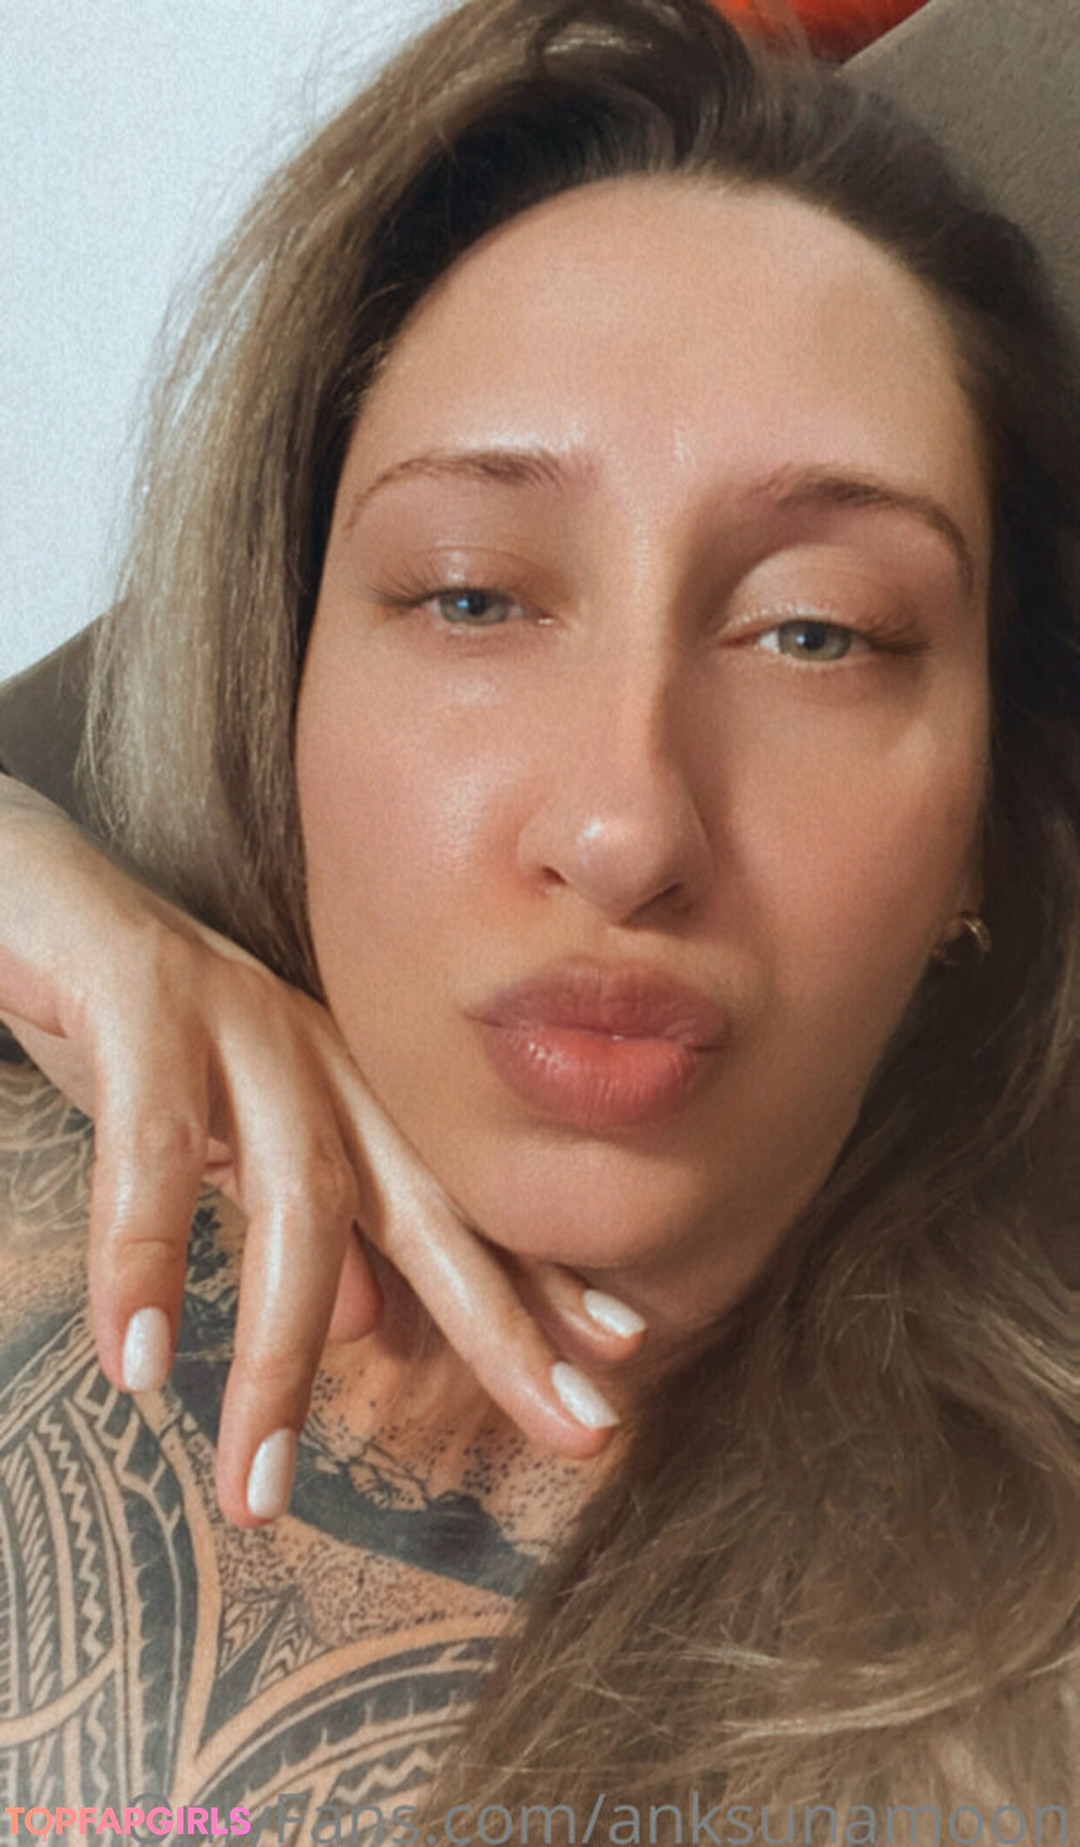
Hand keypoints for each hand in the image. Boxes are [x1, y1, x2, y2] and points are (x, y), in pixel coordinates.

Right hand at [0, 774, 646, 1524]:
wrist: (23, 887)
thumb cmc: (127, 1023)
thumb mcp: (227, 1140)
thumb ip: (305, 1224)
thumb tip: (377, 1326)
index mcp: (342, 1087)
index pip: (454, 1199)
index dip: (536, 1282)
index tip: (616, 1370)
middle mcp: (317, 1052)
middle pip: (427, 1199)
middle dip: (504, 1318)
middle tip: (581, 1426)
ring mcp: (237, 1024)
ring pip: (298, 1197)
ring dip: (280, 1356)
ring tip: (258, 1492)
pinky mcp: (138, 1000)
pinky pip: (150, 1144)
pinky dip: (145, 1254)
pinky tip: (138, 1360)